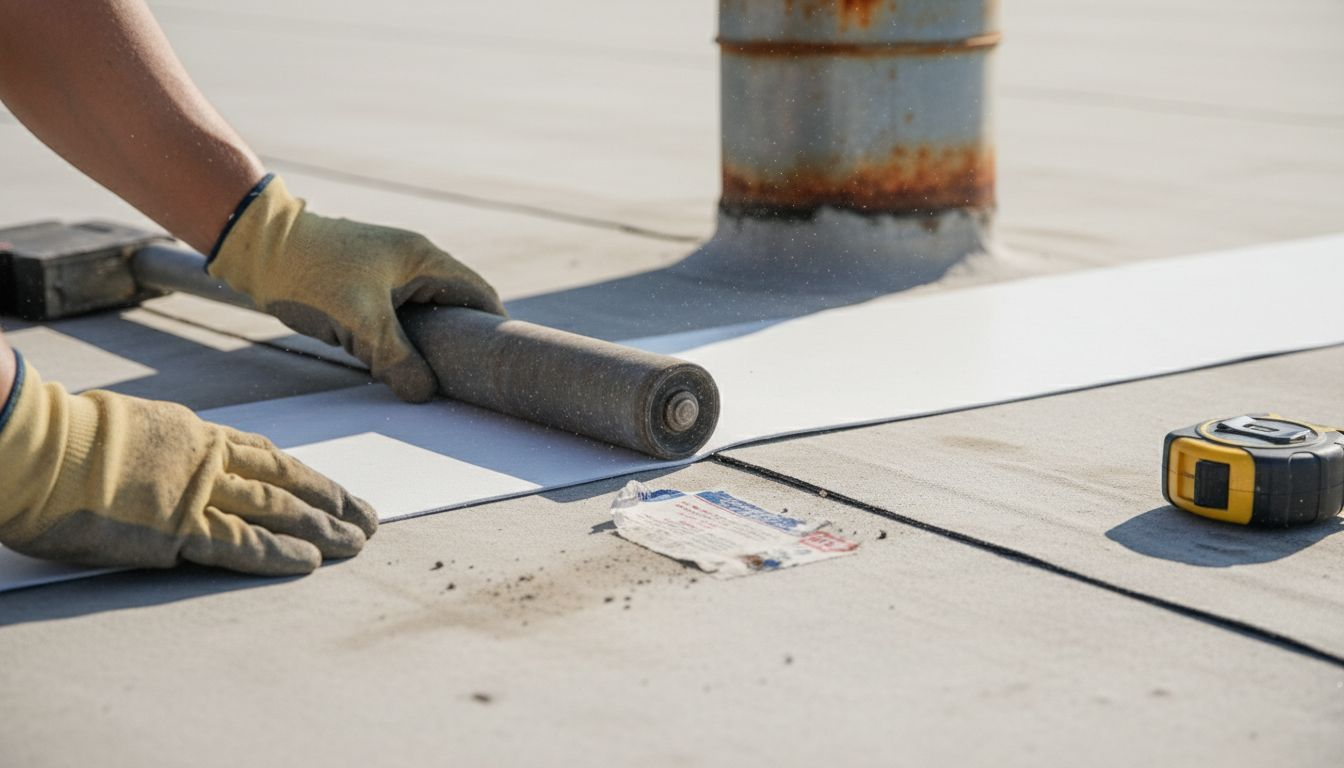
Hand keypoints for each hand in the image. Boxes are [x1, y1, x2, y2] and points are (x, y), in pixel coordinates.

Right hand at [0, 355, 376, 574]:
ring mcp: (197, 494)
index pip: (267, 457)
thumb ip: (165, 449)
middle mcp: (208, 461)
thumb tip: (172, 465)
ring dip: (322, 528)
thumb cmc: (66, 439)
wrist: (36, 447)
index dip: (308, 477)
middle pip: (287, 482)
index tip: (335, 490)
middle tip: (368, 517)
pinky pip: (242, 544)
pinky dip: (280, 553)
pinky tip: (311, 561)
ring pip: (277, 511)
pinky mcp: (178, 530)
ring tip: (356, 542)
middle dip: (332, 501)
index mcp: (196, 435)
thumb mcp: (131, 429)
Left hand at [208, 175, 504, 402]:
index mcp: (425, 258)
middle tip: (464, 378)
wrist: (258, 246)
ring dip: (427, 344)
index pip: (478, 294)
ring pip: (424, 315)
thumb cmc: (312, 273)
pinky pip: (398, 317)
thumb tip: (425, 393)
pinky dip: (401, 340)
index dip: (493, 327)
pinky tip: (393, 363)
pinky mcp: (366, 285)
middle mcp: (414, 262)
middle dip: (460, 342)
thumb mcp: (360, 322)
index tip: (500, 363)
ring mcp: (390, 273)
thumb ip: (396, 359)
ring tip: (430, 376)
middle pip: (455, 307)